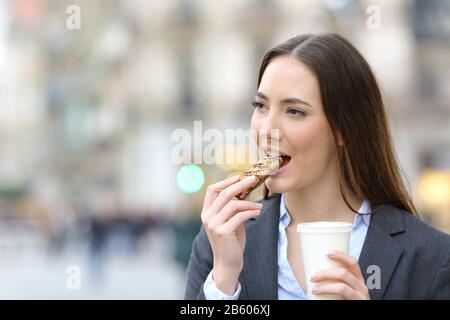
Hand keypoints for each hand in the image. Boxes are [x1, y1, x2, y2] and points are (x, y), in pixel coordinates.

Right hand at [201, 175, 261, 293]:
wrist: (228, 263)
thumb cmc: (231, 241)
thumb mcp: (230, 220)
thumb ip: (233, 207)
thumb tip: (245, 190)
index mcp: (206, 212)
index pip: (212, 190)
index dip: (225, 181)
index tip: (239, 177)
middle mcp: (207, 217)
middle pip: (224, 193)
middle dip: (240, 184)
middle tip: (253, 179)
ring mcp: (214, 225)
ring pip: (233, 204)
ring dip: (249, 203)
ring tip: (259, 206)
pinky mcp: (223, 232)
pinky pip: (239, 216)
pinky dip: (251, 212)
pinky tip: (257, 212)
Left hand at [310, 250, 369, 299]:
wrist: (353, 311)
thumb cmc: (343, 301)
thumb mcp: (340, 289)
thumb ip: (332, 280)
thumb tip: (311, 273)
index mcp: (357, 278)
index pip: (352, 262)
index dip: (340, 254)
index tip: (325, 252)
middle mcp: (361, 284)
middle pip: (346, 270)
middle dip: (326, 271)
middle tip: (312, 276)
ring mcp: (361, 293)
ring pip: (343, 279)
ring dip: (325, 279)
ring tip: (313, 284)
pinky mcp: (358, 300)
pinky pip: (343, 290)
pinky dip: (328, 289)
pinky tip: (317, 291)